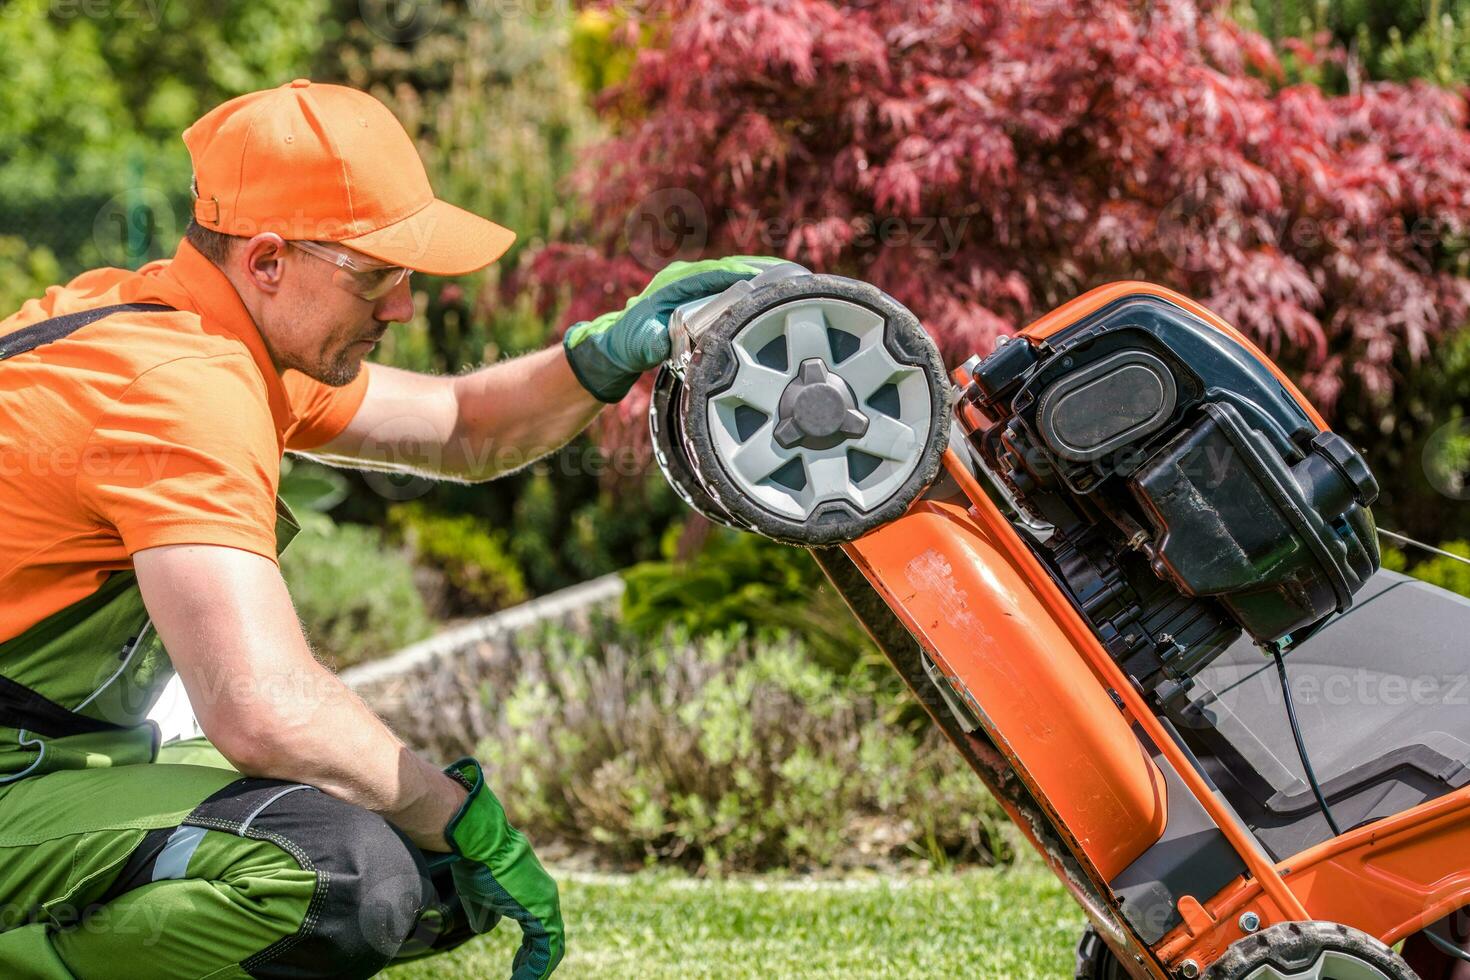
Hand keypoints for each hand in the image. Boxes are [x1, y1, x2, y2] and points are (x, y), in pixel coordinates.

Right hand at [443, 758, 563, 979]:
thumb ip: (486, 913)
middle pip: (548, 939)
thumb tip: (484, 928)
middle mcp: (546, 897)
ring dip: (535, 969)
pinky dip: (536, 968)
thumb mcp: (478, 895)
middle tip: (520, 978)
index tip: (517, 967)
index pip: (539, 930)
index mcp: (533, 893)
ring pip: (550, 946)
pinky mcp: (543, 910)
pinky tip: (522, 979)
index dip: (529, 952)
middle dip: (533, 963)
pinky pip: (547, 948)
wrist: (478, 842)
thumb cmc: (475, 863)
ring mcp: (547, 903)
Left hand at [563, 255, 785, 401]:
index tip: (766, 279)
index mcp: (674, 282)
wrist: (616, 344)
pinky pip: (728, 283)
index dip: (740, 274)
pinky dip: (750, 283)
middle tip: (791, 276)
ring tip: (790, 279)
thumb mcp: (639, 344)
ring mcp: (691, 282)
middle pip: (729, 267)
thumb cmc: (628, 342)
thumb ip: (650, 342)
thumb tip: (661, 341)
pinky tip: (771, 290)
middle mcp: (684, 276)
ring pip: (731, 273)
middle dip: (759, 270)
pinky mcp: (698, 292)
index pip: (714, 273)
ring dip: (758, 275)